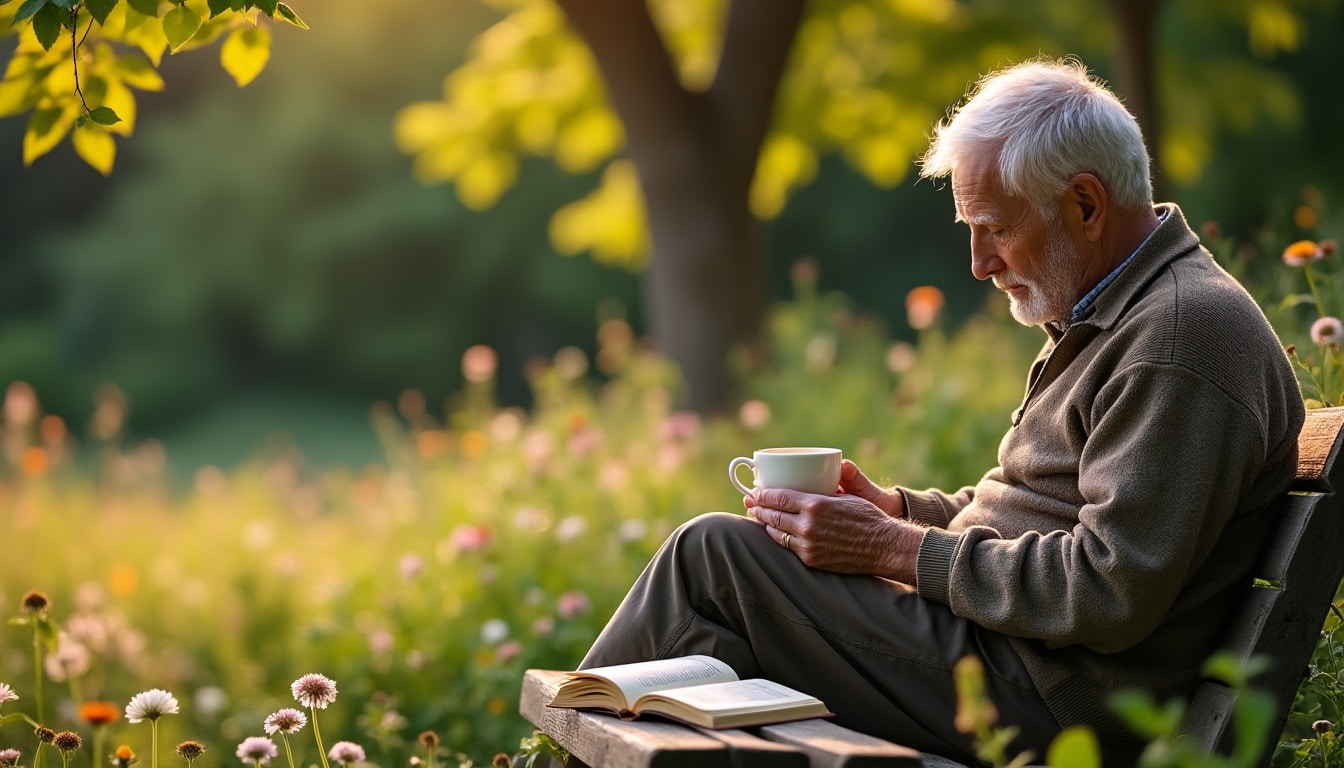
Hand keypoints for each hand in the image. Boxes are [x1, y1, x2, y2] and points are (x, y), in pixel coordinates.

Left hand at [744, 462, 919, 581]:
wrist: (883, 546)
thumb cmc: (867, 517)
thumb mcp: (844, 496)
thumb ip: (820, 492)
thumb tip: (803, 485)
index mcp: (815, 504)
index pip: (778, 497)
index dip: (762, 494)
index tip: (754, 492)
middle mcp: (808, 525)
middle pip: (772, 515)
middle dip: (758, 508)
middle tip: (751, 503)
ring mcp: (808, 544)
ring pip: (776, 532)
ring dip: (766, 523)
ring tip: (759, 517)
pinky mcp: (811, 559)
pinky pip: (787, 547)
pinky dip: (779, 538)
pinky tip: (776, 532)